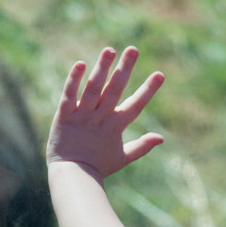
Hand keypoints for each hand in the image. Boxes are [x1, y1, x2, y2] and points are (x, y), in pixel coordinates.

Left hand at [46, 46, 164, 179]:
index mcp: (116, 126)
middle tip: (133, 49)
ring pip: (94, 88)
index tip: (160, 74)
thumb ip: (141, 146)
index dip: (148, 90)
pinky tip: (80, 64)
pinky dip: (74, 80)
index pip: (135, 105)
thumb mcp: (122, 158)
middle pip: (115, 90)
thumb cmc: (97, 167)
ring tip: (109, 50)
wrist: (71, 177)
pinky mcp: (64, 116)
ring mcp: (82, 116)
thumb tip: (161, 138)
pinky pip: (69, 95)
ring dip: (102, 68)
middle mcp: (100, 118)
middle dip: (125, 69)